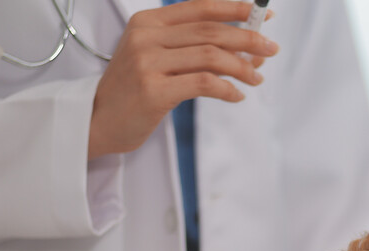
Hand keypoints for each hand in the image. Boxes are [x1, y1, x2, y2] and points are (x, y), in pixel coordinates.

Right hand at [88, 0, 279, 159]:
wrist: (97, 122)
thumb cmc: (133, 92)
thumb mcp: (159, 60)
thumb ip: (197, 50)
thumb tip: (249, 50)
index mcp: (148, 22)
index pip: (200, 8)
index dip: (235, 8)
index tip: (264, 13)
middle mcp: (146, 36)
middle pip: (211, 31)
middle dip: (248, 39)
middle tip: (271, 49)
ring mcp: (148, 62)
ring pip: (210, 56)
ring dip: (242, 67)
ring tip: (256, 78)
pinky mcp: (153, 90)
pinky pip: (203, 83)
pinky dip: (226, 89)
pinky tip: (236, 96)